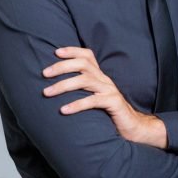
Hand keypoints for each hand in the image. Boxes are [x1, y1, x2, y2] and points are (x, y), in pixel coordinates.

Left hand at [42, 47, 166, 148]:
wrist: (133, 127)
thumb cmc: (108, 113)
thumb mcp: (94, 97)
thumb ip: (82, 90)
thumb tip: (57, 87)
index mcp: (100, 76)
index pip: (88, 56)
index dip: (73, 51)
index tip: (55, 52)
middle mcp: (104, 80)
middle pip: (83, 64)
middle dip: (62, 66)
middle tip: (44, 73)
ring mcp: (109, 90)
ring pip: (86, 80)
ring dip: (64, 84)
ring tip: (47, 92)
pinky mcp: (113, 103)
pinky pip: (94, 101)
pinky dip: (77, 104)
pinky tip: (63, 110)